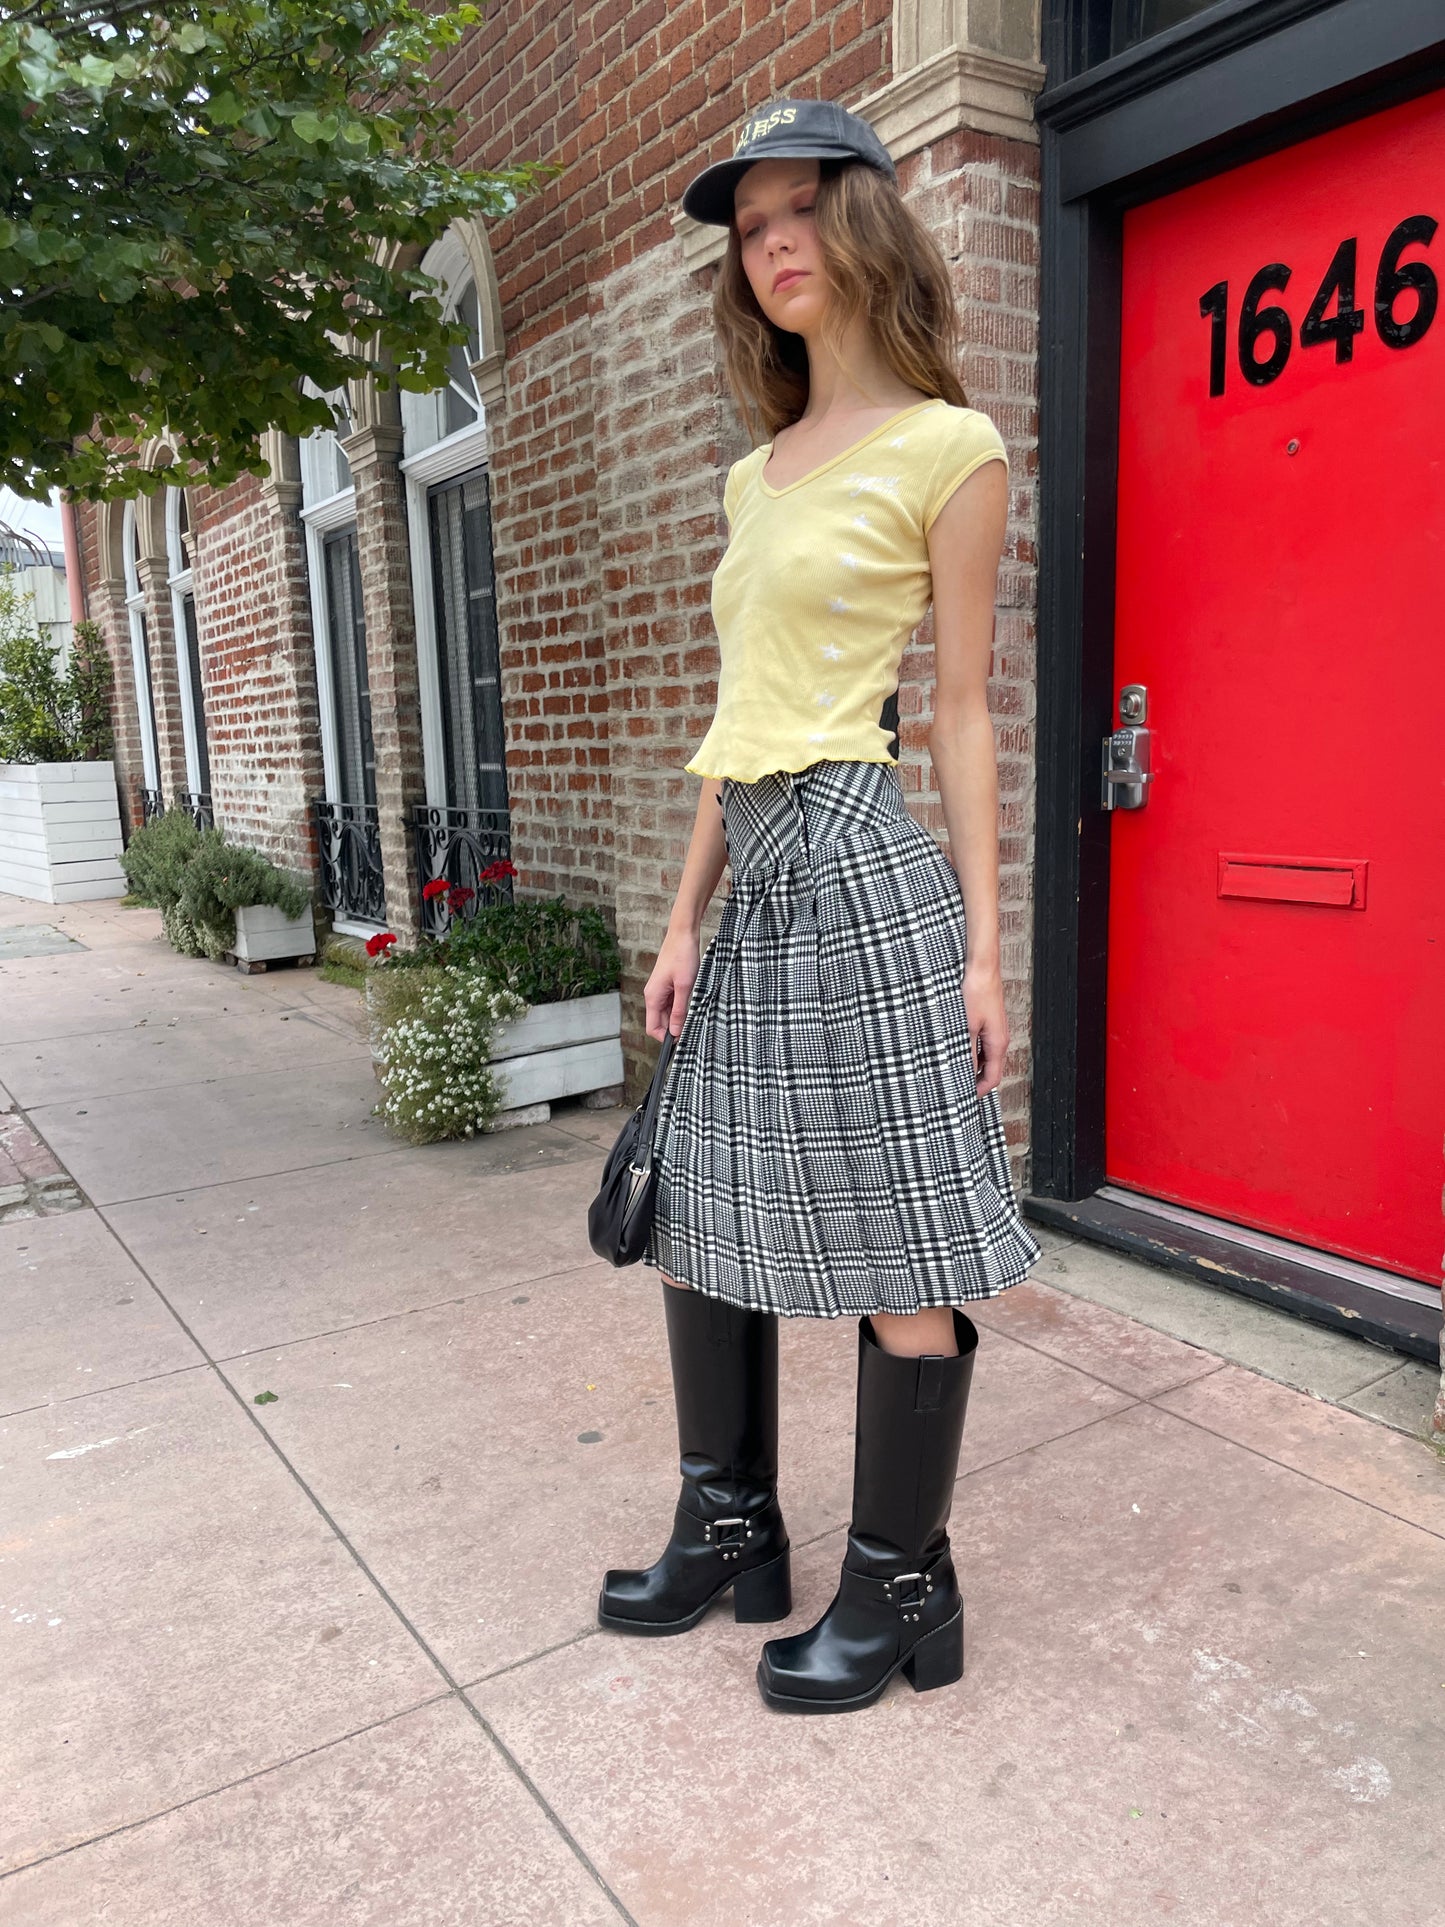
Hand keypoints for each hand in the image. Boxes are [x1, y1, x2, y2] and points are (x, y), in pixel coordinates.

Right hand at [645, 926, 700, 1040]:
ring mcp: (660, 991)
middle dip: (674, 1029)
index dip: (665, 1038)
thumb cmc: (682, 956)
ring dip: (679, 1018)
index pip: (653, 1028)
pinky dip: (681, 1008)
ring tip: (694, 1014)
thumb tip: (675, 1032)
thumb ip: (679, 1011)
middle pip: (660, 1022)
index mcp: (653, 997)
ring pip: (667, 1014)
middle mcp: (653, 995)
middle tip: (693, 1028)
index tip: (681, 1041)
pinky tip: (692, 1004)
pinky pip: (672, 1004)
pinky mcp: (667, 986)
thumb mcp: (685, 986)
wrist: (683, 934)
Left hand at [962, 961, 1008, 1096]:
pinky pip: (981, 1043)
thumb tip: (964, 1073)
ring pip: (985, 1056)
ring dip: (971, 1065)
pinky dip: (970, 1051)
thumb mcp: (966, 1026)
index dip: (979, 1091)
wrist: (981, 967)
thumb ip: (966, 1052)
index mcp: (998, 1043)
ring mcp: (994, 1029)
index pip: (993, 1078)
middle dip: (975, 1080)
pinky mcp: (987, 1021)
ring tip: (953, 1070)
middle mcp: (999, 1038)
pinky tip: (955, 1049)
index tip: (965, 1099)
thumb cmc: (976, 992)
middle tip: (956, 1088)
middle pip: (991, 1069)